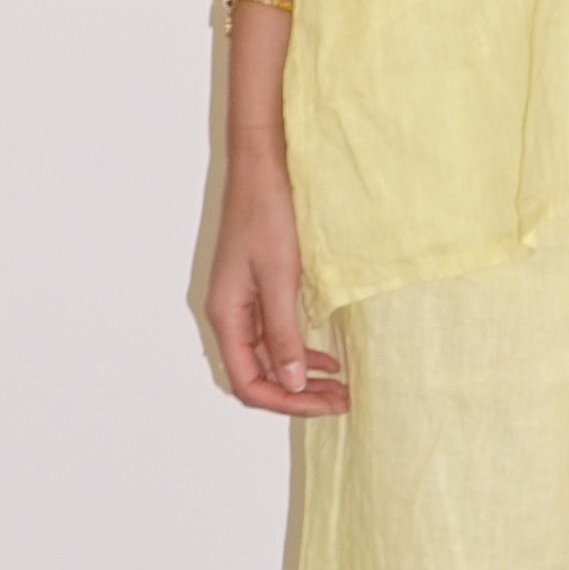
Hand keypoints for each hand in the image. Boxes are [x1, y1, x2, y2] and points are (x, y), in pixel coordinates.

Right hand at [207, 155, 350, 415]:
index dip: (288, 402)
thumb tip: (292, 383)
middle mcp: (229, 313)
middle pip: (257, 375)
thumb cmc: (268, 212)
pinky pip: (274, 335)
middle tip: (342, 399)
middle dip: (298, 394)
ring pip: (267, 358)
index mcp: (226, 315)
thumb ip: (284, 332)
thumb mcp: (281, 277)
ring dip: (301, 375)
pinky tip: (327, 355)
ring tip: (340, 384)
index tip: (329, 405)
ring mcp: (242, 301)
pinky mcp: (258, 288)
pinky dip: (300, 351)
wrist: (263, 165)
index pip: (249, 383)